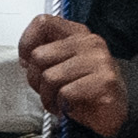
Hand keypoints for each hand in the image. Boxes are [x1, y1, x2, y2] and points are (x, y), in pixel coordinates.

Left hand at [18, 14, 128, 137]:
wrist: (113, 114)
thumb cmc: (84, 90)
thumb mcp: (62, 66)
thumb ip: (45, 55)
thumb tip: (25, 59)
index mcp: (78, 33)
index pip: (43, 23)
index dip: (26, 43)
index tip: (26, 61)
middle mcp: (90, 42)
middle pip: (39, 56)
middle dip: (36, 80)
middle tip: (48, 91)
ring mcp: (99, 61)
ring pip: (49, 77)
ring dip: (48, 97)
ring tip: (59, 101)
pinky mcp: (104, 81)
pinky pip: (65, 92)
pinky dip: (62, 105)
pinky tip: (70, 108)